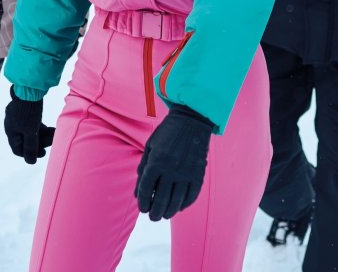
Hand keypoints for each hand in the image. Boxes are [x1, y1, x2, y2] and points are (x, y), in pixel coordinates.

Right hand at [3, 91, 55, 162]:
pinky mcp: (27, 110)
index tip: (43, 154)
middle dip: (40, 142)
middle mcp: (13, 125)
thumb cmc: (29, 110)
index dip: (30, 154)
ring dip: (43, 135)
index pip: (18, 149)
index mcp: (10, 131)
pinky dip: (42, 127)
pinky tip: (52, 128)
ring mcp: (19, 117)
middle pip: (26, 140)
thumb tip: (31, 162)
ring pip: (31, 131)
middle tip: (53, 141)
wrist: (30, 87)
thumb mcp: (30, 131)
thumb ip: (31, 147)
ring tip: (55, 133)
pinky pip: (34, 123)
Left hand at [135, 104, 211, 220]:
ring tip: (164, 215)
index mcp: (156, 161)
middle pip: (160, 200)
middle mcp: (171, 169)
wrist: (192, 120)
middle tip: (153, 217)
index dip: (142, 202)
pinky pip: (191, 196)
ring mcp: (186, 173)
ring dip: (169, 212)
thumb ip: (143, 169)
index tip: (142, 209)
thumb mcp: (150, 147)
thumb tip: (138, 194)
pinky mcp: (198, 174)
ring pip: (176, 202)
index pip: (146, 190)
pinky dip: (185, 204)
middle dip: (155, 213)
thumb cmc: (167, 133)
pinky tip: (179, 207)